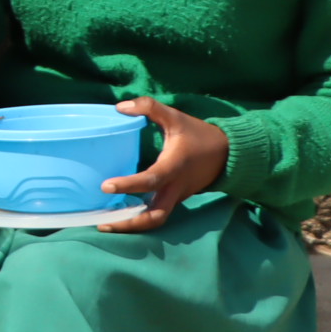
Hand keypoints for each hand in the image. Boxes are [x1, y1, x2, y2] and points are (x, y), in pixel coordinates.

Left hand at [99, 98, 229, 230]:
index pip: (150, 181)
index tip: (105, 186)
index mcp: (174, 167)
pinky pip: (158, 211)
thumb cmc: (199, 135)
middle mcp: (176, 187)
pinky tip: (119, 214)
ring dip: (132, 225)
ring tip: (105, 225)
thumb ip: (149, 107)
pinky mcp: (176, 198)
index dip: (128, 185)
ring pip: (156, 218)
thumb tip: (120, 106)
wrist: (229, 153)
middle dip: (129, 224)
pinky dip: (140, 217)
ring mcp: (177, 196)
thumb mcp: (176, 117)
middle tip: (102, 224)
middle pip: (154, 216)